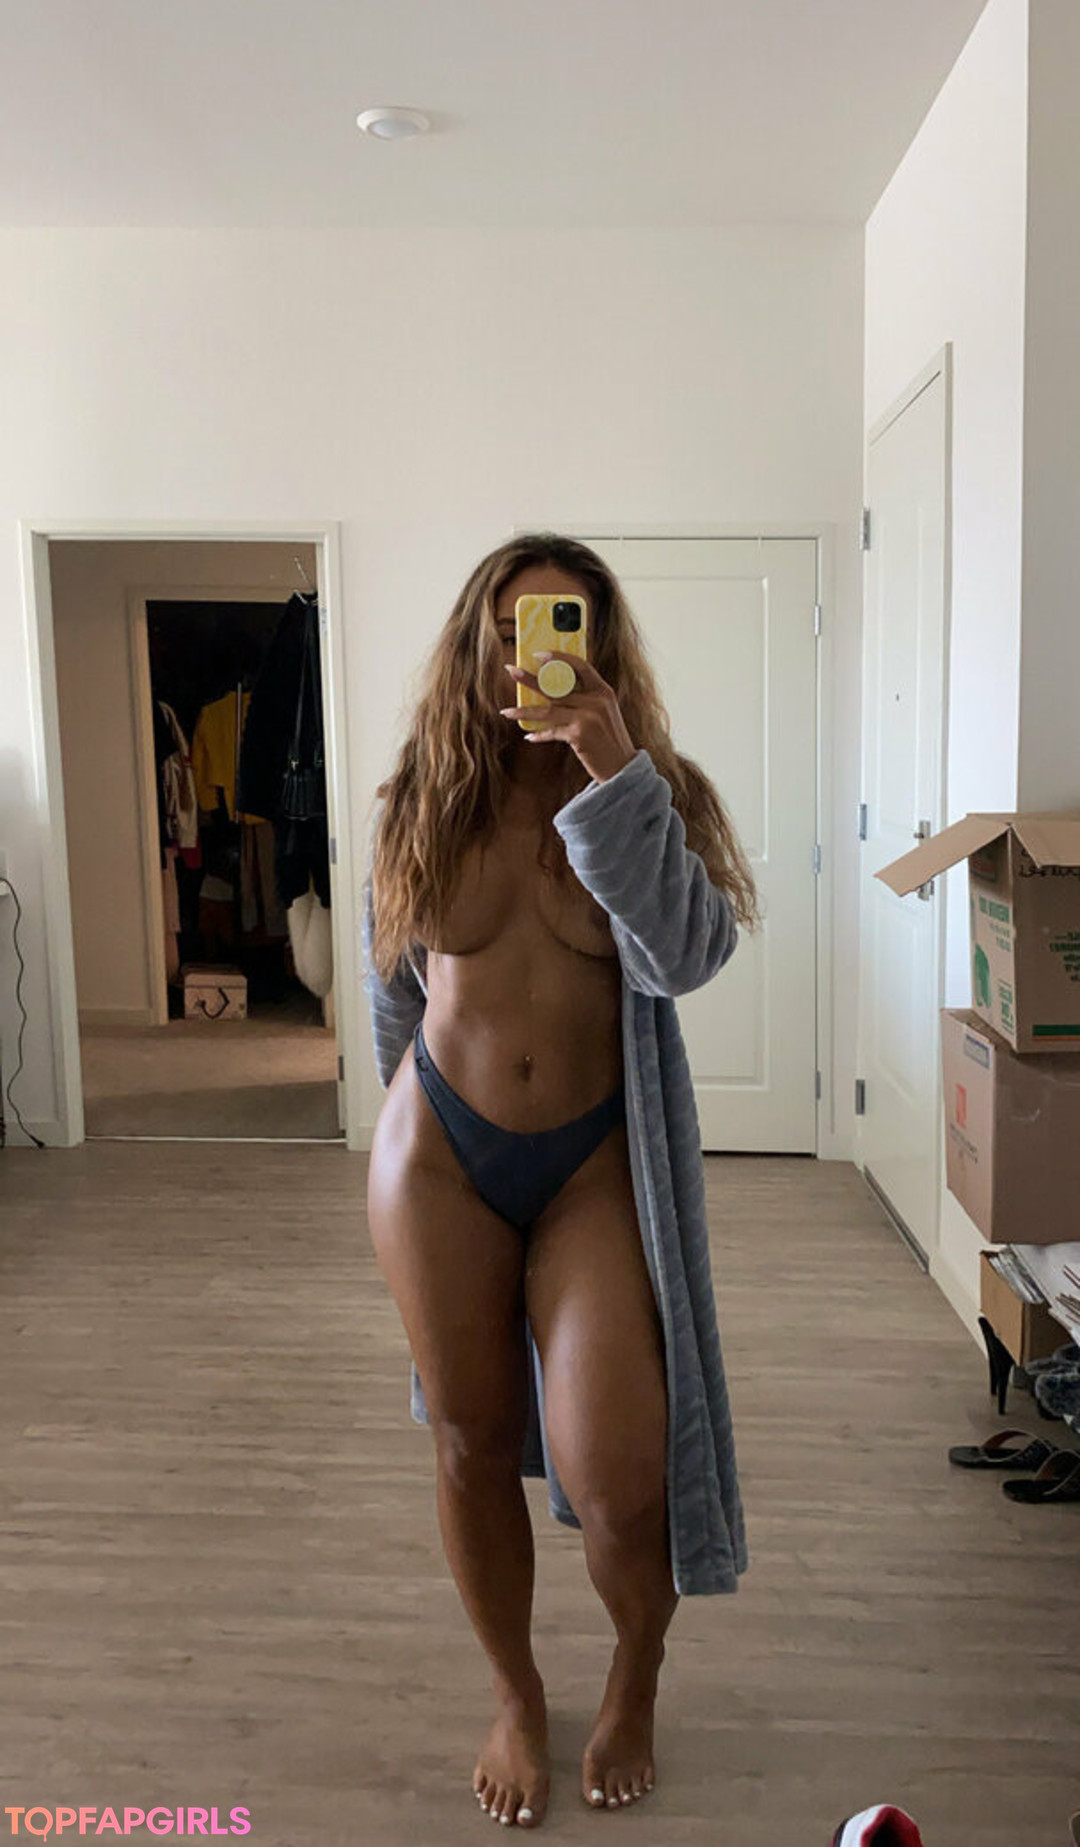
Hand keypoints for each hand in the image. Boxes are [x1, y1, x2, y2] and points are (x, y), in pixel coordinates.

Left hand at [499, 651, 636, 783]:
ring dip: (524, 711)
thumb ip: (585, 700)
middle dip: (530, 679)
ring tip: (507, 711)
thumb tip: (552, 693)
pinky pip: (552, 731)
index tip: (539, 654)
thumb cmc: (609, 740)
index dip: (559, 658)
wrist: (622, 767)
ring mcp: (588, 717)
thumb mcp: (604, 713)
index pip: (580, 666)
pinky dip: (539, 735)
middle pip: (557, 686)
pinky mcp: (579, 734)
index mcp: (604, 691)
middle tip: (511, 671)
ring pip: (548, 710)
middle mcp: (596, 701)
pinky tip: (529, 736)